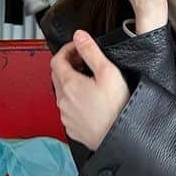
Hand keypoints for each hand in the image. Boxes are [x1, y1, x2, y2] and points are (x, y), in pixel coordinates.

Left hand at [51, 31, 130, 150]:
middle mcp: (63, 101)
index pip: (57, 59)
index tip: (78, 47)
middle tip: (83, 60)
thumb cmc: (116, 108)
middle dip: (68, 63)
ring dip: (71, 82)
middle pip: (57, 75)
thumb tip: (79, 36)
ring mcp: (66, 116)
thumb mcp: (107, 71)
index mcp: (69, 84)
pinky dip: (74, 100)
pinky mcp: (72, 128)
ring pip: (62, 93)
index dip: (67, 49)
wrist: (119, 138)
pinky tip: (90, 100)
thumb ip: (90, 50)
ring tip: (89, 80)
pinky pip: (68, 109)